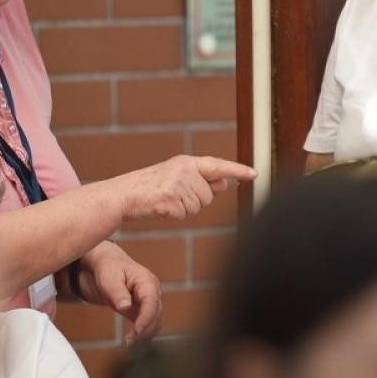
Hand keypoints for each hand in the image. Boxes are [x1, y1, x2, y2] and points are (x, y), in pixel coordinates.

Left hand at [75, 240, 162, 342]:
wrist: (103, 266)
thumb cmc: (107, 268)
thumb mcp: (108, 278)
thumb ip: (117, 293)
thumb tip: (126, 307)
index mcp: (147, 281)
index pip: (152, 301)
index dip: (146, 318)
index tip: (136, 331)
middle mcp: (152, 292)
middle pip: (156, 314)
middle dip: (144, 330)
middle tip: (128, 342)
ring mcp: (148, 302)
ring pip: (154, 322)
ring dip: (143, 335)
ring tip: (127, 344)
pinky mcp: (141, 311)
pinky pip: (147, 325)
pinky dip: (140, 335)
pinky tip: (129, 342)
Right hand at [111, 155, 255, 221]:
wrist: (122, 195)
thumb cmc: (149, 190)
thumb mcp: (176, 179)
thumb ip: (200, 180)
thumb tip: (224, 183)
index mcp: (186, 162)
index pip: (217, 165)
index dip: (237, 170)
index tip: (254, 174)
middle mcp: (184, 169)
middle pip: (209, 195)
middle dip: (194, 201)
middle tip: (172, 197)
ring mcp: (177, 183)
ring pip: (198, 206)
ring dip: (184, 209)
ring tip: (165, 201)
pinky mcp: (170, 197)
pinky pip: (185, 214)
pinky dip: (174, 215)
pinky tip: (160, 207)